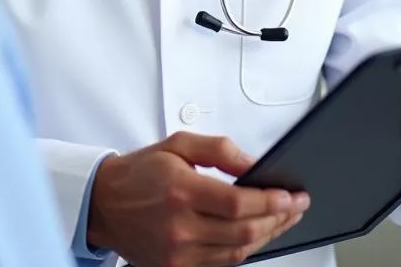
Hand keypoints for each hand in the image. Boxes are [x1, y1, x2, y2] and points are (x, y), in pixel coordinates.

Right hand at [87, 131, 308, 266]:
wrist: (104, 203)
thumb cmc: (139, 171)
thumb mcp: (177, 145)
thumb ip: (218, 150)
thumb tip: (253, 163)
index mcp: (180, 190)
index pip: (236, 203)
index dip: (270, 201)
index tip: (291, 195)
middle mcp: (180, 226)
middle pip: (243, 232)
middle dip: (278, 219)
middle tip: (296, 206)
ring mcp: (178, 253)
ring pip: (237, 252)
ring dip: (267, 236)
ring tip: (283, 219)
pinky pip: (222, 263)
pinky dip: (244, 250)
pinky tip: (256, 234)